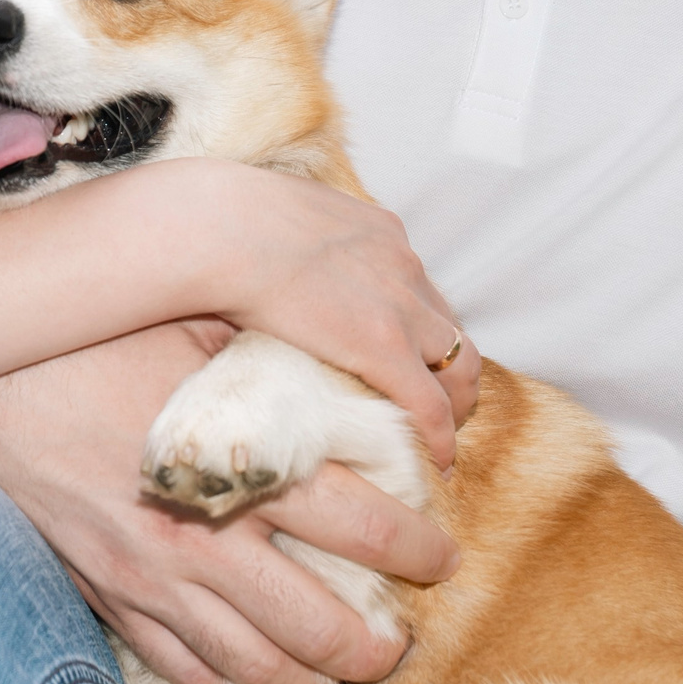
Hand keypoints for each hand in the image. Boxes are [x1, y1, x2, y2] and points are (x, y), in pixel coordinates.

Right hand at [0, 324, 460, 683]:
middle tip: (401, 634)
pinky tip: (247, 670)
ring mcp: (154, 582)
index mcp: (238, 469)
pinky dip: (224, 680)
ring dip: (310, 675)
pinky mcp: (110, 597)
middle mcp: (204, 541)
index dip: (416, 548)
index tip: (439, 551)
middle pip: (320, 625)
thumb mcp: (187, 327)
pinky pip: (181, 667)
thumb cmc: (84, 343)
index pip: (361, 528)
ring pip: (256, 665)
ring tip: (338, 665)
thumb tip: (338, 353)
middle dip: (377, 642)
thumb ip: (264, 353)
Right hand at [153, 160, 475, 469]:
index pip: (416, 285)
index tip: (405, 354)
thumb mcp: (277, 220)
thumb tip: (261, 259)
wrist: (224, 228)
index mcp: (377, 233)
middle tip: (433, 401)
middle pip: (448, 324)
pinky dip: (439, 437)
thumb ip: (289, 244)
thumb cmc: (227, 221)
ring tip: (438, 436)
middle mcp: (401, 265)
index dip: (416, 326)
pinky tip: (434, 463)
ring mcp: (400, 306)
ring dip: (454, 402)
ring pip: (459, 364)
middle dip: (447, 367)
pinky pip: (431, 405)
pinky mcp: (385, 347)